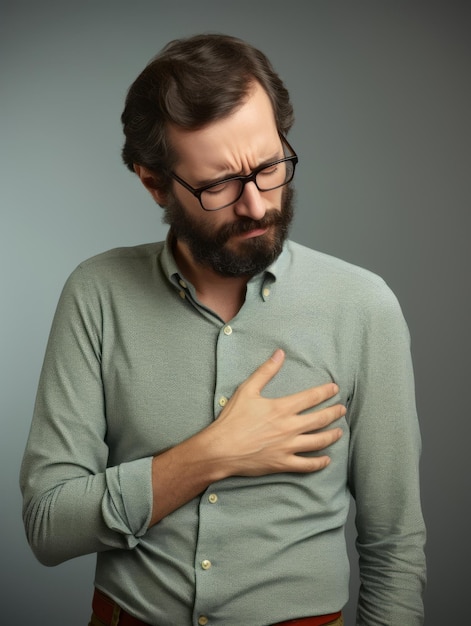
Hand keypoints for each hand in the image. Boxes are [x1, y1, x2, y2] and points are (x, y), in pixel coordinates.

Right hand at [205, 349, 344, 477]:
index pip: (311, 397)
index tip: (335, 389)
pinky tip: (326, 459)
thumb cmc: (232, 419)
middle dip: (334, 412)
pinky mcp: (283, 463)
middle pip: (320, 419)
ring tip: (339, 431)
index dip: (325, 392)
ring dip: (332, 435)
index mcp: (281, 408)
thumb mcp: (247, 390)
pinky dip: (319, 462)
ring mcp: (288, 447)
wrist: (220, 449)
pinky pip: (307, 465)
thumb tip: (280, 354)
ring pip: (318, 442)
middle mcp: (289, 427)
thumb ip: (266, 371)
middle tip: (342, 409)